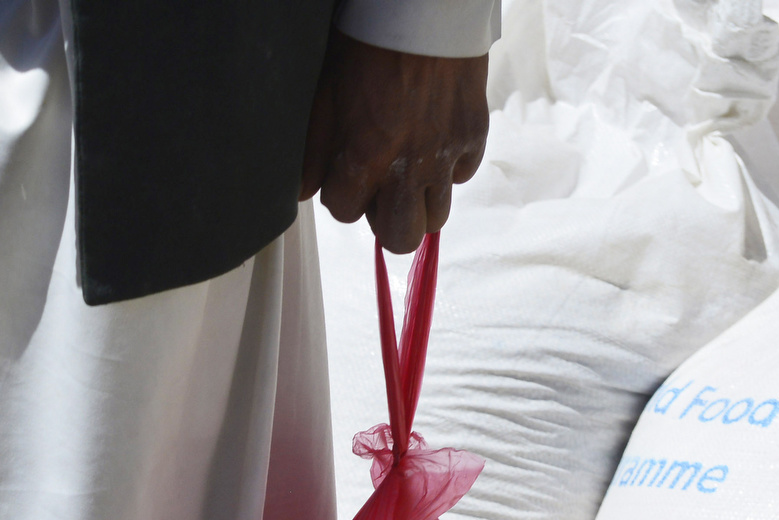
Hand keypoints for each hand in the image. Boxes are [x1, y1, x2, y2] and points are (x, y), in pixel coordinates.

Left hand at [301, 31, 488, 253]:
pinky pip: (462, 175)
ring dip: (419, 201)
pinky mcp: (475, 135)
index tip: (345, 177)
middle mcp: (410, 164)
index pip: (345, 213)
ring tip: (408, 171)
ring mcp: (447, 153)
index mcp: (367, 156)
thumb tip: (304, 191)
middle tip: (380, 192)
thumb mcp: (327, 94)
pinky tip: (434, 142)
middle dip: (386, 221)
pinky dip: (448, 168)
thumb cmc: (371, 43)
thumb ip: (314, 150)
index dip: (343, 197)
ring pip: (436, 216)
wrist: (426, 8)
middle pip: (400, 237)